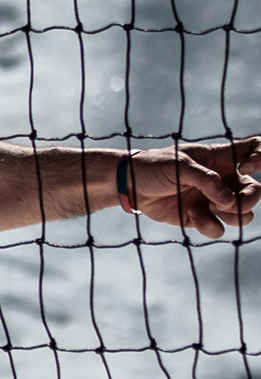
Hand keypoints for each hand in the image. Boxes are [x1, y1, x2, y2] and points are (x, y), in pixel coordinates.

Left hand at [123, 138, 260, 236]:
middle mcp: (223, 180)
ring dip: (231, 215)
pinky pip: (220, 229)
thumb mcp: (178, 165)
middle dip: (248, 200)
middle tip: (226, 203)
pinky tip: (190, 213)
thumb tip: (228, 201)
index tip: (246, 167)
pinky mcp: (203, 218)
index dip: (260, 157)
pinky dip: (209, 225)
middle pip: (256, 191)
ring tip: (208, 206)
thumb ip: (205, 179)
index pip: (255, 149)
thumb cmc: (153, 166)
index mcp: (220, 159)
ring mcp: (215, 200)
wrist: (129, 186)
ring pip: (244, 214)